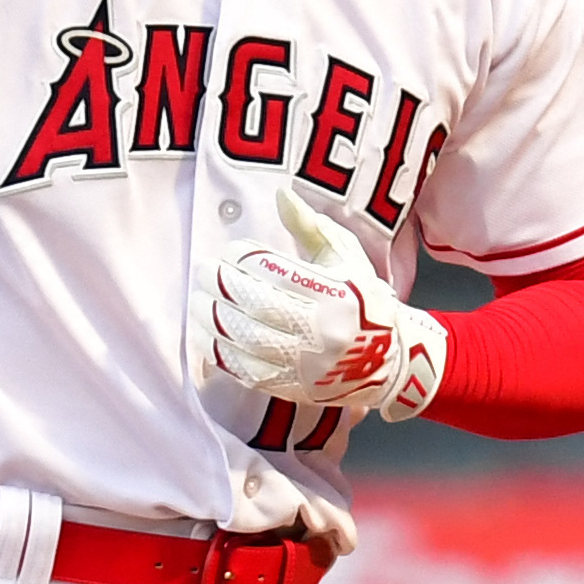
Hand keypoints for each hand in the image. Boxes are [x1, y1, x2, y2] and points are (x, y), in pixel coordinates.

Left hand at [205, 187, 444, 418]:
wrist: (387, 363)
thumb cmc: (363, 300)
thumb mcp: (346, 256)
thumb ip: (311, 226)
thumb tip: (280, 195)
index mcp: (337, 294)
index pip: (277, 272)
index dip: (244, 259)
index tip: (229, 252)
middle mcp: (322, 331)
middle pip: (255, 306)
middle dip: (219, 286)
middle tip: (202, 272)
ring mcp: (306, 364)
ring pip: (244, 340)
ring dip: (211, 319)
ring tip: (196, 302)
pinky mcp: (292, 388)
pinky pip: (245, 371)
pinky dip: (219, 352)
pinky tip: (206, 334)